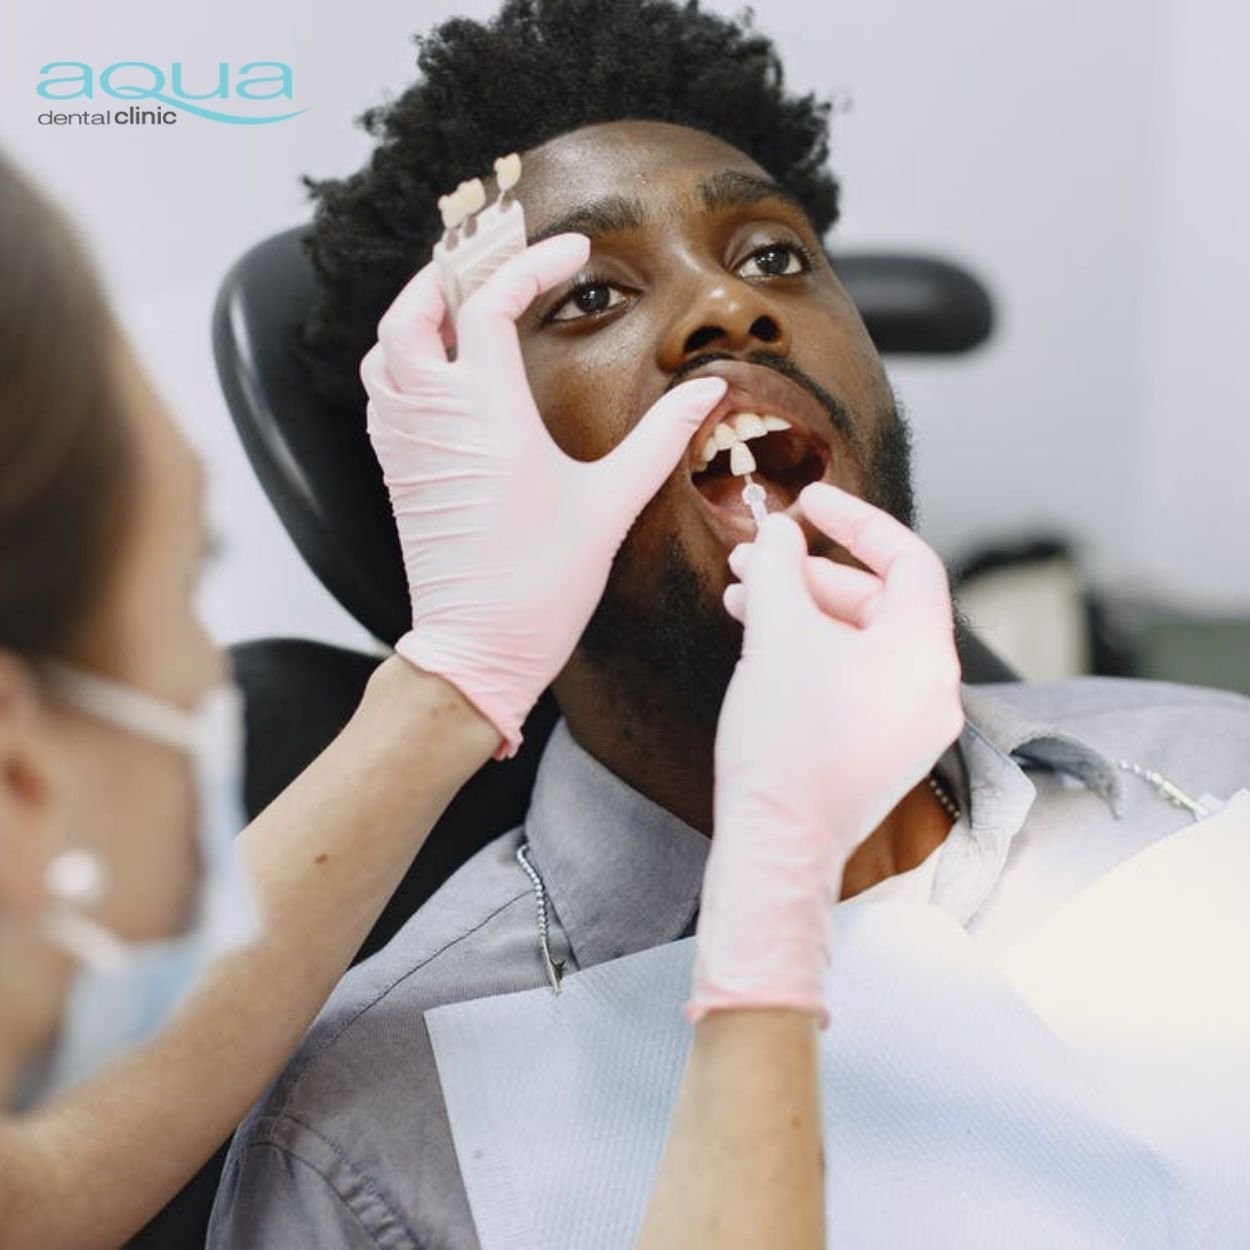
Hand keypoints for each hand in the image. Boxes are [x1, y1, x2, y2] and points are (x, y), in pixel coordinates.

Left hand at [360, 234, 726, 758]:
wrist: (477, 648)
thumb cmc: (541, 583)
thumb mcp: (610, 504)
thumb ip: (659, 439)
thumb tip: (708, 391)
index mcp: (488, 416)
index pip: (490, 303)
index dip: (530, 263)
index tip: (572, 250)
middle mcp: (435, 420)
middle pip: (409, 313)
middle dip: (446, 272)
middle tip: (493, 257)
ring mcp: (408, 447)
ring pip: (383, 353)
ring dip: (415, 316)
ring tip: (463, 305)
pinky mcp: (399, 473)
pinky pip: (381, 396)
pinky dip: (401, 363)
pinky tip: (442, 371)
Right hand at [688, 482, 964, 1023]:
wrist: (777, 841)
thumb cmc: (784, 741)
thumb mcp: (777, 634)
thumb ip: (781, 568)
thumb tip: (782, 533)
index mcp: (923, 651)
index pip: (907, 559)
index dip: (857, 522)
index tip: (810, 503)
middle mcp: (931, 686)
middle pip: (877, 600)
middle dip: (811, 573)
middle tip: (756, 561)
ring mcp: (910, 723)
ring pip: (860, 641)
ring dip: (804, 612)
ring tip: (744, 600)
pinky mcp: (882, 751)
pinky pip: (855, 679)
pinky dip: (814, 653)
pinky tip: (764, 646)